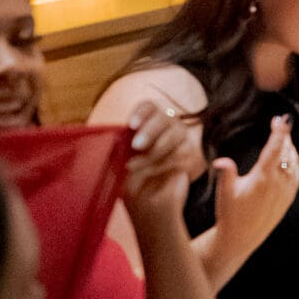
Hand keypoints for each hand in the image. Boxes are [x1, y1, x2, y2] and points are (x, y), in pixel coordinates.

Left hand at [120, 100, 205, 226]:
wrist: (147, 192)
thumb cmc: (130, 167)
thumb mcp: (119, 157)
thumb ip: (117, 148)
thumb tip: (111, 144)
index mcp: (148, 118)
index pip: (148, 107)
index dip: (141, 113)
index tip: (131, 125)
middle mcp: (167, 123)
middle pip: (164, 119)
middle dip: (150, 131)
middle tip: (136, 145)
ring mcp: (180, 137)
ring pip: (173, 137)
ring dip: (153, 152)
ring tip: (133, 166)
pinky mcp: (187, 154)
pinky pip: (179, 156)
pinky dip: (161, 164)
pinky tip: (148, 172)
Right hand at [212, 116, 298, 262]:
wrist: (240, 239)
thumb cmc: (230, 214)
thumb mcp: (225, 192)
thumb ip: (226, 174)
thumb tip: (222, 161)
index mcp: (263, 178)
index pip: (275, 148)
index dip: (279, 131)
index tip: (280, 119)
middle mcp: (278, 183)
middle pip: (287, 152)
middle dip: (284, 137)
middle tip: (280, 124)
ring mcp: (286, 191)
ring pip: (294, 163)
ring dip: (290, 148)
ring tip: (284, 138)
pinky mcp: (288, 199)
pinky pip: (297, 176)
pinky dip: (295, 163)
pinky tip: (291, 159)